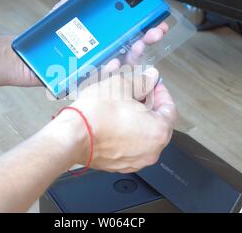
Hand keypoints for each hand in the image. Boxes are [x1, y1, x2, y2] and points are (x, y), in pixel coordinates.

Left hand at [6, 0, 168, 86]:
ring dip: (133, 55)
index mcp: (104, 32)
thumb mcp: (63, 11)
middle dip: (147, 39)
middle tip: (154, 33)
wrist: (27, 59)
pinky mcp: (88, 78)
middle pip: (133, 45)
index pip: (130, 28)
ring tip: (137, 46)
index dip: (145, 24)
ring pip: (122, 62)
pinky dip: (110, 70)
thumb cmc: (48, 36)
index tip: (156, 20)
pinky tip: (112, 62)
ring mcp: (98, 65)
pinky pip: (102, 76)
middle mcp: (105, 49)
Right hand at [58, 68, 176, 172]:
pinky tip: (113, 117)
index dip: (160, 91)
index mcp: (159, 131)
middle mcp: (151, 150)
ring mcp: (135, 160)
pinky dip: (124, 130)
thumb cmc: (97, 114)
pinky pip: (127, 144)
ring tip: (121, 101)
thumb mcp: (122, 86)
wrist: (72, 136)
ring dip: (134, 116)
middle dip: (146, 104)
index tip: (152, 84)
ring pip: (140, 133)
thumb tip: (150, 77)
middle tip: (137, 91)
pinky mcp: (118, 164)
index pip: (169, 108)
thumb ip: (142, 80)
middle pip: (155, 122)